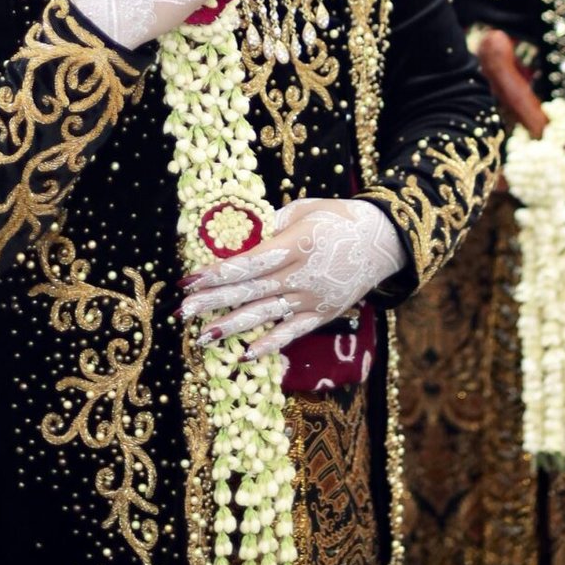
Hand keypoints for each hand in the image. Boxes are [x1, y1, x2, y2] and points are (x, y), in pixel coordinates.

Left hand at [180, 197, 405, 359]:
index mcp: (295, 244)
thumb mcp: (304, 210)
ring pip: (266, 314)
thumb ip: (272, 224)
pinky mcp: (322, 314)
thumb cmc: (337, 218)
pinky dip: (271, 344)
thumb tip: (241, 238)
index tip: (189, 279)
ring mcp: (312, 298)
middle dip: (213, 302)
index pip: (248, 262)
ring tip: (203, 337)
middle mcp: (301, 275)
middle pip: (250, 290)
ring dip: (232, 327)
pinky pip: (292, 332)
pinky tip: (246, 355)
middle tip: (182, 312)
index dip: (217, 273)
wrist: (382, 241)